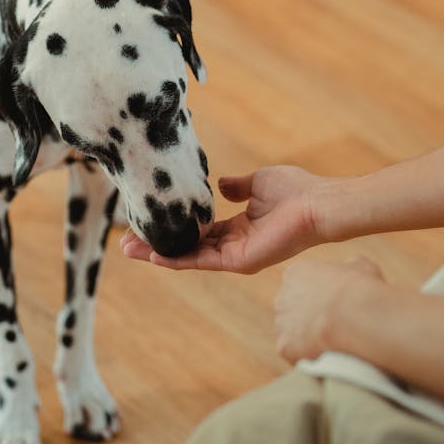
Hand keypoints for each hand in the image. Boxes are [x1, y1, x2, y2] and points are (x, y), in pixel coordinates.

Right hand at [121, 166, 335, 272]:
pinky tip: (154, 254)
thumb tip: (220, 184)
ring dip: (159, 254)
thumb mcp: (257, 182)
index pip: (199, 232)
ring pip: (189, 256)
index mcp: (239, 228)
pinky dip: (177, 259)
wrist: (317, 204)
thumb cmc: (296, 191)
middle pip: (188, 248)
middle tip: (126, 243)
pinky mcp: (239, 261)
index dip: (174, 228)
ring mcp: (235, 256)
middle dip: (157, 245)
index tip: (148, 222)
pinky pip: (202, 261)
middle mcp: (234, 246)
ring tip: (130, 249)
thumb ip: (237, 186)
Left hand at [274, 255, 385, 362]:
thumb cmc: (361, 289)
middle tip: (331, 326)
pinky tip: (324, 355)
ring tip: (330, 344)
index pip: (299, 284)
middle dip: (307, 317)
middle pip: (291, 309)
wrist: (357, 317)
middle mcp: (282, 296)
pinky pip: (292, 354)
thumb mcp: (360, 266)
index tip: (333, 304)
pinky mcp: (284, 346)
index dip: (317, 296)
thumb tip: (351, 265)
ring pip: (290, 333)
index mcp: (295, 273)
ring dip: (305, 339)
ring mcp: (281, 322)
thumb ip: (349, 265)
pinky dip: (305, 356)